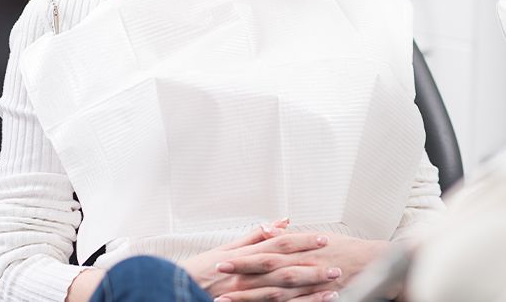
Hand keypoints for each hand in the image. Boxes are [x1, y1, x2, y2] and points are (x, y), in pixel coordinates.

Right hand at [179, 220, 341, 301]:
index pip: (279, 245)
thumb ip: (254, 236)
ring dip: (310, 290)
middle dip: (313, 266)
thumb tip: (278, 223)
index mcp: (245, 257)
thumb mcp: (227, 249)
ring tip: (332, 287)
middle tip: (336, 264)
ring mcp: (250, 295)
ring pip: (285, 292)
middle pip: (286, 268)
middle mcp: (249, 275)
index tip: (321, 239)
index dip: (301, 241)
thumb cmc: (204, 270)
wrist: (182, 291)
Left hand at [215, 230, 391, 294]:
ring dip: (252, 299)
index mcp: (298, 249)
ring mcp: (311, 286)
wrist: (374, 263)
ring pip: (277, 295)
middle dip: (241, 279)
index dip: (242, 258)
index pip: (264, 253)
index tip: (221, 261)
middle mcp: (302, 266)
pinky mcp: (320, 299)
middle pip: (266, 274)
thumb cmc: (342, 247)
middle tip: (218, 283)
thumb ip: (286, 236)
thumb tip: (265, 230)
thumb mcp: (313, 236)